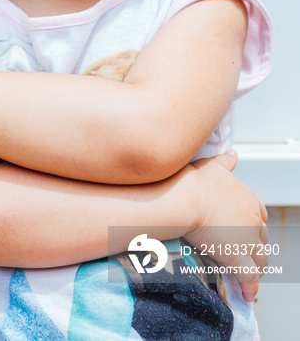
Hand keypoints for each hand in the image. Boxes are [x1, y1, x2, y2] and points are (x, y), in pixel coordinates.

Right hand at [186, 150, 267, 302]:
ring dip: (256, 268)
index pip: (261, 217)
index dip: (254, 226)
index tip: (246, 232)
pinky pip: (249, 277)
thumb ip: (225, 162)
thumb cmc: (194, 182)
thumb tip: (233, 154)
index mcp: (249, 200)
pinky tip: (246, 294)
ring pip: (260, 259)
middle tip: (243, 254)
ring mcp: (248, 240)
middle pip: (262, 239)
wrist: (186, 199)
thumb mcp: (212, 167)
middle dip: (255, 247)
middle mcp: (254, 220)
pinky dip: (250, 287)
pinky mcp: (238, 257)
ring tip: (247, 277)